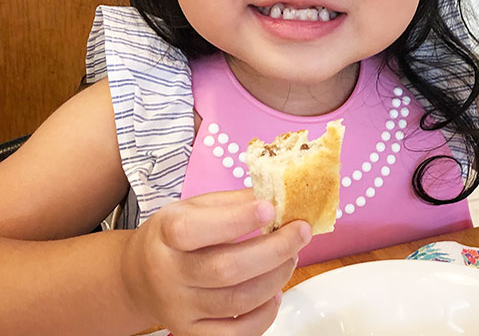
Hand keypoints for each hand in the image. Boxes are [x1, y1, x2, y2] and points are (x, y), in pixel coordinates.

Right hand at [120, 189, 310, 335]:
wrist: (139, 276)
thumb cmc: (174, 234)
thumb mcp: (194, 206)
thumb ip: (233, 202)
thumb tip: (278, 196)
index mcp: (167, 233)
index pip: (196, 230)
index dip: (237, 220)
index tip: (270, 208)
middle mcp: (169, 274)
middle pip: (226, 269)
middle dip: (273, 250)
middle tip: (300, 232)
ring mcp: (180, 308)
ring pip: (237, 302)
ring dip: (275, 278)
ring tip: (291, 256)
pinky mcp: (190, 332)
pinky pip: (234, 335)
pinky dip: (263, 316)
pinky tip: (275, 293)